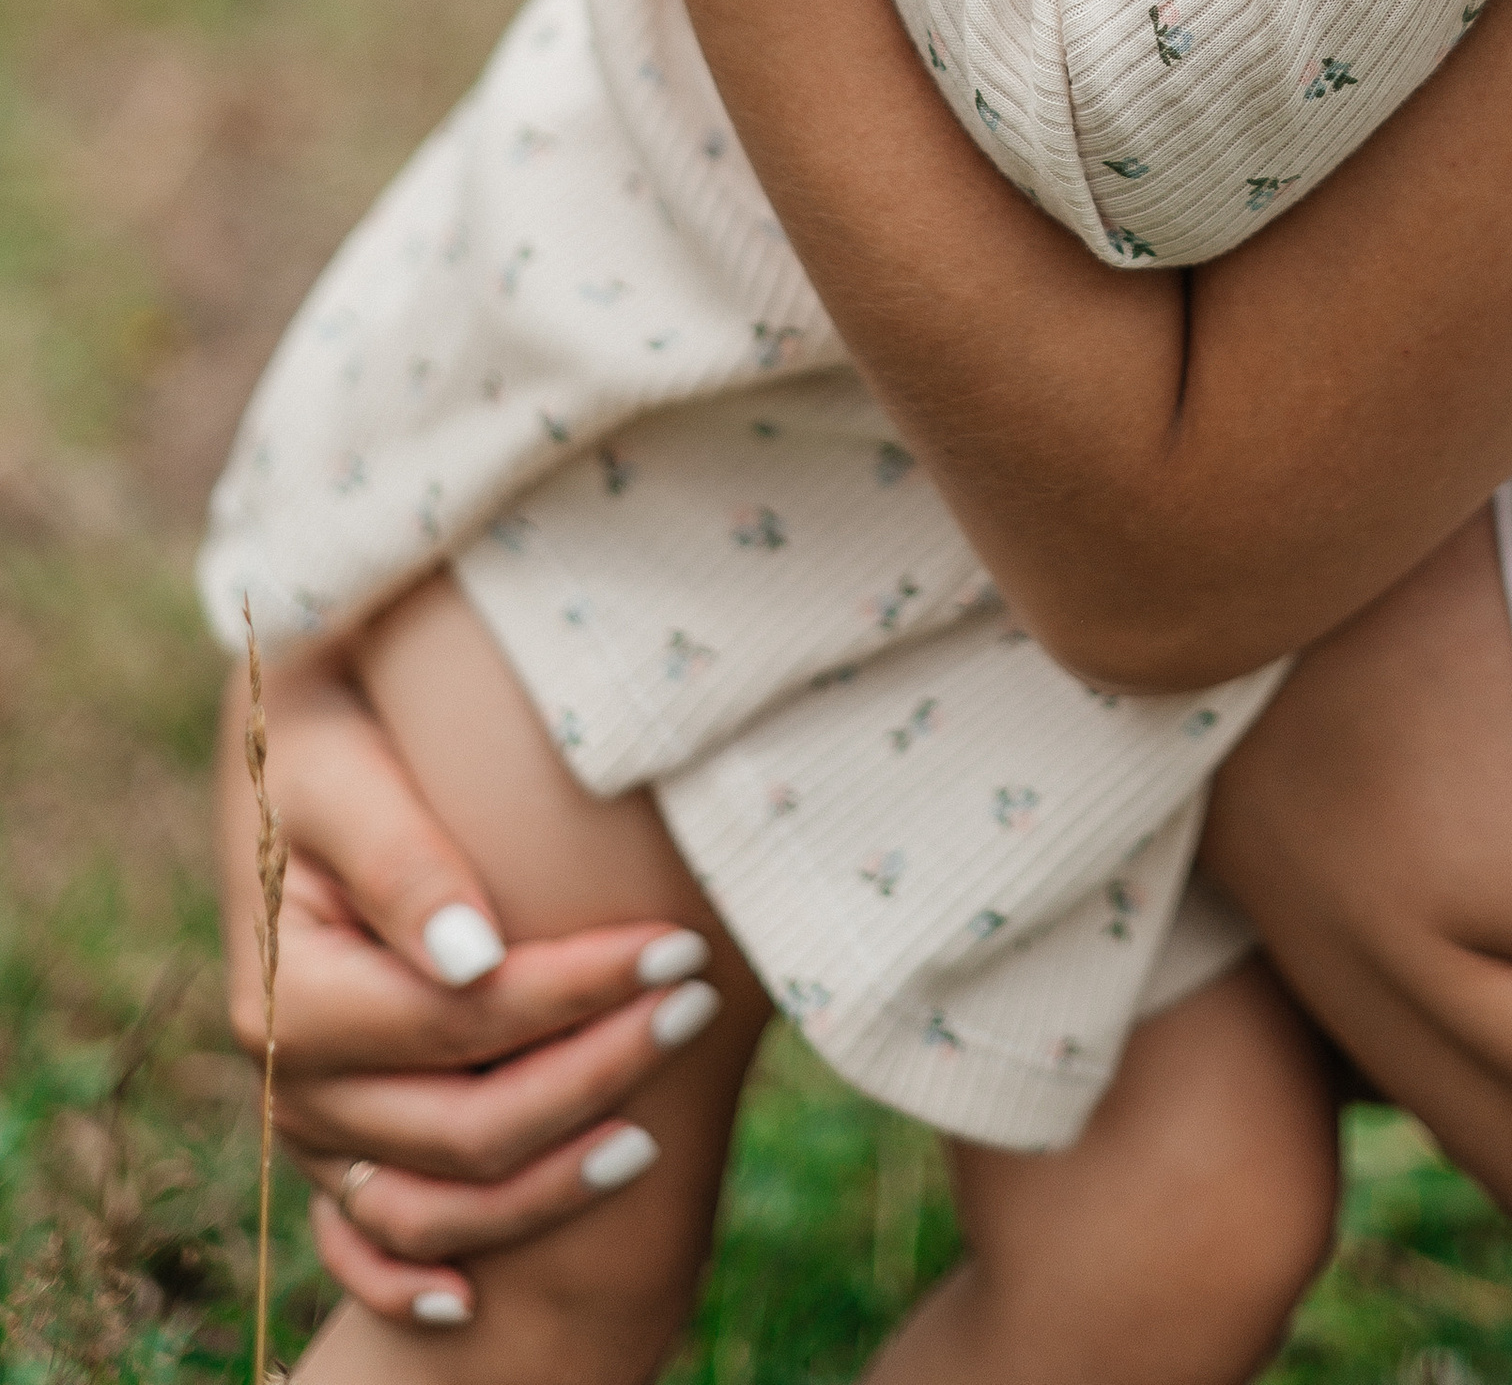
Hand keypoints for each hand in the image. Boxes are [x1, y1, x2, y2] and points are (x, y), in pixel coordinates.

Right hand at [219, 654, 706, 1327]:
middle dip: (596, 1074)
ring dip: (548, 1183)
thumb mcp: (347, 775)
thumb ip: (407, 865)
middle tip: (700, 1001)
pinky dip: (410, 1280)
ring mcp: (311, 1122)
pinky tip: (477, 1304)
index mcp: (290, 993)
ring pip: (435, 1203)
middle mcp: (292, 1079)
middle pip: (465, 1128)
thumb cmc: (331, 732)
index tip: (679, 945)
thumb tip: (475, 959)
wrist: (287, 735)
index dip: (580, 992)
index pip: (466, 1022)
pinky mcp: (331, 1135)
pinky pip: (363, 1243)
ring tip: (657, 1133)